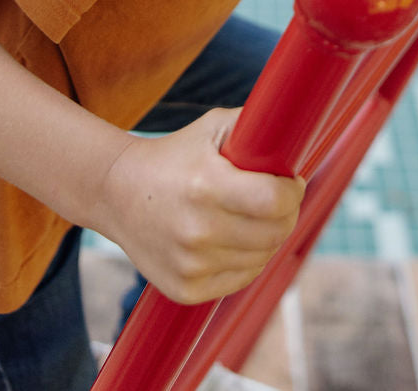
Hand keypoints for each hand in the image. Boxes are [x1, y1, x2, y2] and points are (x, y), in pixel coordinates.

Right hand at [94, 108, 304, 304]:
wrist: (119, 193)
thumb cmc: (177, 155)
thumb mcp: (214, 127)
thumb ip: (258, 127)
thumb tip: (299, 140)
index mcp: (206, 185)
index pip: (275, 200)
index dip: (293, 190)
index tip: (291, 181)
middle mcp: (197, 230)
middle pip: (275, 233)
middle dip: (286, 213)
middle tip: (276, 198)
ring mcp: (190, 265)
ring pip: (262, 258)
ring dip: (267, 237)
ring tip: (250, 215)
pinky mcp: (185, 290)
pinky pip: (241, 278)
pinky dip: (246, 260)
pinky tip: (232, 238)